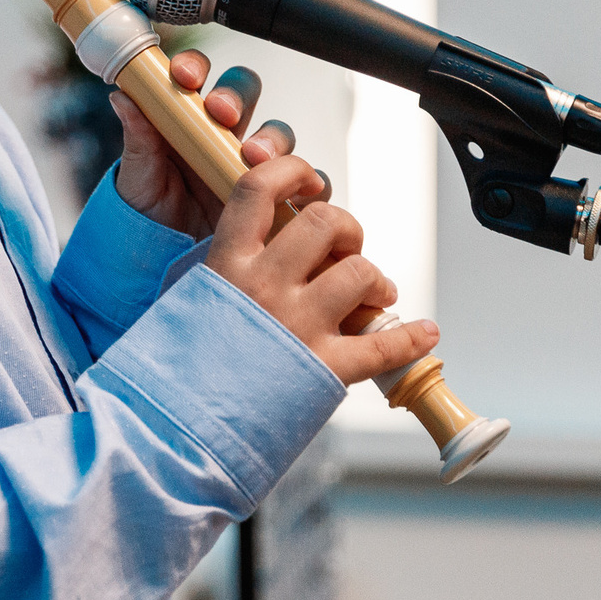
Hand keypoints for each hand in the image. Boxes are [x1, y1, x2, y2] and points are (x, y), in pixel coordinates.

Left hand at [110, 52, 300, 240]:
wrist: (166, 264)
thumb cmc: (150, 215)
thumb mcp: (138, 179)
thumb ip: (138, 138)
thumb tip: (123, 96)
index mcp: (186, 118)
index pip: (196, 76)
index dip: (195, 68)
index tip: (185, 77)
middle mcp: (223, 133)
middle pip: (244, 92)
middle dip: (236, 96)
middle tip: (222, 113)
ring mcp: (253, 162)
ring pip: (277, 132)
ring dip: (270, 138)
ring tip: (253, 158)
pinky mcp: (279, 195)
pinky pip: (307, 180)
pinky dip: (310, 181)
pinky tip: (297, 189)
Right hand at [205, 153, 438, 385]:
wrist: (175, 428)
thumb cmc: (183, 369)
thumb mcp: (190, 301)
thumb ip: (226, 270)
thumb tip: (259, 245)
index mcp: (227, 264)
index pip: (258, 189)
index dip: (290, 172)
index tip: (308, 183)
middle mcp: (264, 286)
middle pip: (324, 222)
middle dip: (347, 228)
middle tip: (347, 249)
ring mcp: (296, 325)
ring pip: (359, 272)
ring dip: (377, 279)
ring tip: (377, 294)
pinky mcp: (322, 368)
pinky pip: (382, 346)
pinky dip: (412, 339)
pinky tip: (425, 333)